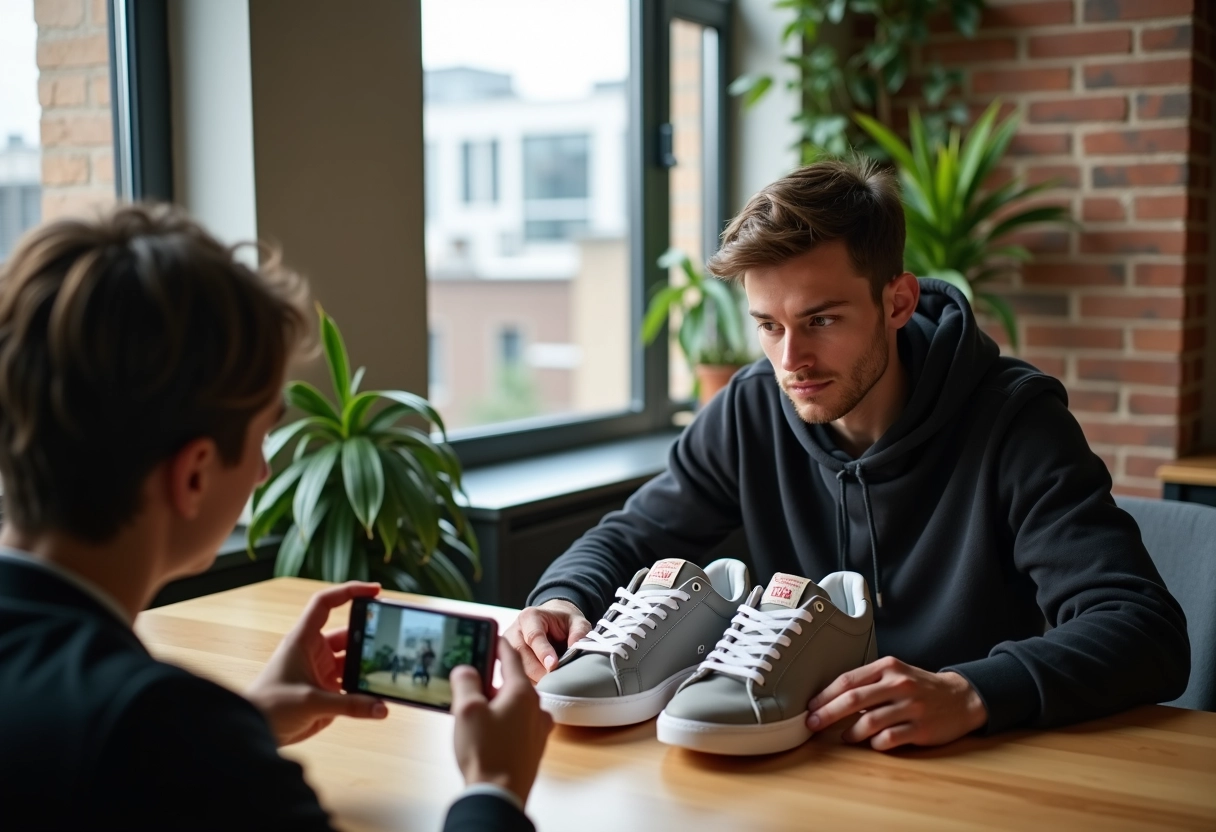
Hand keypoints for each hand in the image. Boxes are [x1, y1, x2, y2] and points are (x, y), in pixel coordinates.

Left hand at [246, 581, 387, 745]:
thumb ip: (349, 705)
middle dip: (369, 635)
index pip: (326, 604)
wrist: (254, 732)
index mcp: (303, 640)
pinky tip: (380, 695)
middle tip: (393, 637)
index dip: (350, 591)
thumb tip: (382, 708)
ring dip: (368, 665)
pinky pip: (351, 685)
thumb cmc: (270, 706)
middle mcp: (314, 651)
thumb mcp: (311, 702)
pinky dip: (365, 688)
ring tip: (391, 669)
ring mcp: (321, 671)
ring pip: (353, 661)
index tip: (376, 591)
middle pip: (348, 634)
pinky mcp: (326, 691)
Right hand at [451, 638, 553, 805]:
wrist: (499, 795)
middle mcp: (535, 707)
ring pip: (515, 703)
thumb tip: (466, 670)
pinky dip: (503, 719)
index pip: (511, 656)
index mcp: (522, 692)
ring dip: (497, 701)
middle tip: (470, 678)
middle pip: (512, 681)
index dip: (497, 643)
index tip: (489, 635)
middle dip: (491, 678)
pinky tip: (487, 730)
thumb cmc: (486, 753)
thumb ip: (466, 682)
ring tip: (474, 709)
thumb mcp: (466, 710)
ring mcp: (537, 728)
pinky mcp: (533, 745)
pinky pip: (517, 722)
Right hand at [504, 599, 592, 681]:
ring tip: (552, 684)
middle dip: (539, 671)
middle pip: (522, 655)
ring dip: (535, 679)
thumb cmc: (563, 623)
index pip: (534, 636)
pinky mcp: (506, 659)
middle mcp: (515, 630)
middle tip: (556, 682)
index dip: (543, 652)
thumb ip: (579, 632)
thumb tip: (576, 647)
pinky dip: (531, 682)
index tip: (554, 665)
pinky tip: (543, 684)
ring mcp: (508, 646)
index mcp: (530, 617)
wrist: (552, 623)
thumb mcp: (577, 621)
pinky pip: (517, 675)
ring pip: (518, 668)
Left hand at [806, 656, 987, 750]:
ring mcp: (910, 706)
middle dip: (828, 714)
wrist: (961, 698)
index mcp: (887, 667)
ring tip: (845, 737)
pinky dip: (875, 743)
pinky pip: (889, 738)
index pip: (848, 680)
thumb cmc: (920, 687)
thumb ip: (868, 682)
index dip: (825, 695)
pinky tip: (872, 743)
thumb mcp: (895, 674)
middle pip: (853, 700)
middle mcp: (898, 684)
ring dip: (850, 732)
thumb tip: (830, 698)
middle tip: (813, 724)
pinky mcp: (921, 728)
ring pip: (869, 721)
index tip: (810, 707)